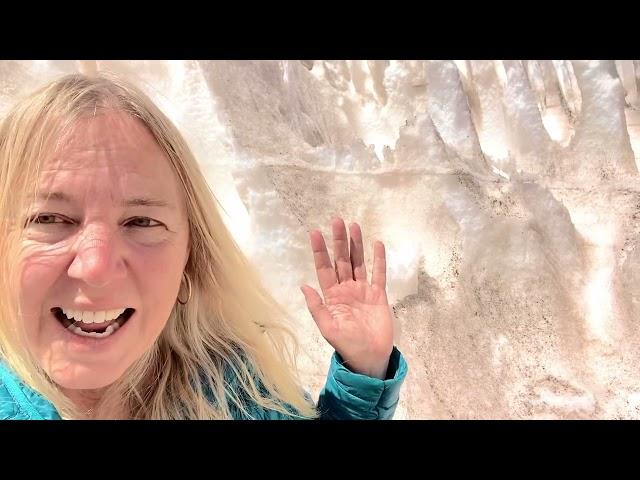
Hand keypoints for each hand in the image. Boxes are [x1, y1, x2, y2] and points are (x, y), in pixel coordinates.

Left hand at [300, 218, 393, 379]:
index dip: (319, 251)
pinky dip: (379, 259)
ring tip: (354, 225)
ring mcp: (363, 290)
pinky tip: (377, 244)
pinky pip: (378, 273)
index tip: (315, 233)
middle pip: (341, 260)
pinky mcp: (378, 294)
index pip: (324, 268)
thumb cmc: (346, 344)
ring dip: (356, 244)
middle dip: (338, 241)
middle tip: (337, 220)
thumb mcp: (327, 328)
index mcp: (332, 296)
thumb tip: (303, 285)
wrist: (370, 357)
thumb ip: (316, 306)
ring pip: (359, 262)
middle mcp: (346, 289)